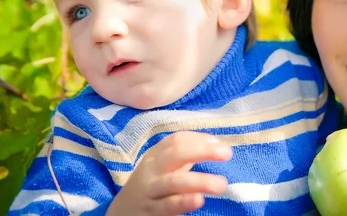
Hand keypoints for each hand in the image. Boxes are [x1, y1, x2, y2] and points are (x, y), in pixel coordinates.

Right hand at [106, 131, 232, 215]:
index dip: (199, 139)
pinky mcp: (151, 212)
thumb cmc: (151, 187)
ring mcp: (150, 191)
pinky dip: (184, 202)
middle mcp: (151, 170)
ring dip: (199, 181)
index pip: (176, 140)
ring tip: (221, 184)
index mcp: (155, 156)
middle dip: (202, 151)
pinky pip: (168, 206)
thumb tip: (215, 144)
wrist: (120, 213)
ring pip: (173, 182)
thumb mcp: (162, 168)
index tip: (220, 143)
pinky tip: (199, 200)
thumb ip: (184, 156)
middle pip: (175, 154)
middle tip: (226, 153)